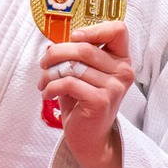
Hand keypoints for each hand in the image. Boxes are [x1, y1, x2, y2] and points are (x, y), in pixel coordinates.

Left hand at [41, 20, 134, 167]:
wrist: (89, 138)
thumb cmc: (84, 102)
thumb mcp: (82, 74)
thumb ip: (74, 56)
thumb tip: (51, 43)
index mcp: (122, 60)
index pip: (118, 29)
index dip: (93, 29)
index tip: (74, 38)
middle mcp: (123, 71)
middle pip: (84, 47)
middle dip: (56, 53)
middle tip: (44, 63)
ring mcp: (114, 87)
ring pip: (73, 65)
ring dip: (50, 73)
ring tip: (44, 82)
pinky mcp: (100, 100)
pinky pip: (69, 82)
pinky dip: (51, 86)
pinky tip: (47, 93)